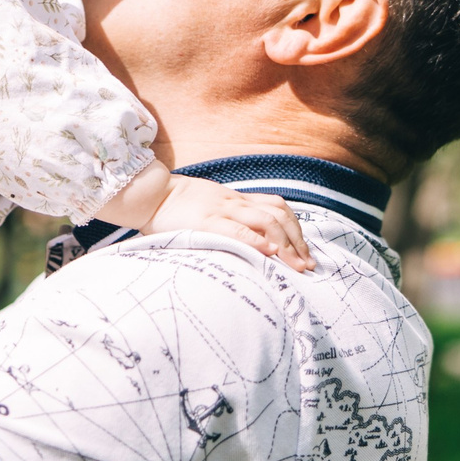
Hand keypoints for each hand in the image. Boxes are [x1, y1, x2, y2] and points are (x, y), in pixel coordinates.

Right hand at [144, 174, 314, 271]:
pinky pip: (236, 229)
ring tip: (296, 266)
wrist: (151, 194)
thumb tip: (251, 245)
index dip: (296, 230)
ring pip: (266, 221)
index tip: (305, 254)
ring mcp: (222, 211)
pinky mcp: (206, 222)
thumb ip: (228, 220)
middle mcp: (235, 203)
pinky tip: (269, 252)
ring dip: (286, 245)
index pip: (277, 207)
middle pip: (279, 215)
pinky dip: (256, 240)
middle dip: (298, 242)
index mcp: (236, 200)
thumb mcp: (210, 207)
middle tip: (308, 266)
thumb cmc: (178, 207)